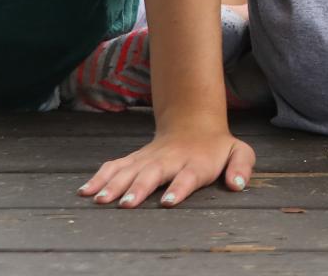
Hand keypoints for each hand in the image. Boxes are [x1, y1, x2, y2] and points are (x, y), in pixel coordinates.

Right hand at [78, 126, 254, 208]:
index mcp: (195, 162)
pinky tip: (85, 191)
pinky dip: (99, 177)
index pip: (188, 175)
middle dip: (139, 188)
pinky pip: (114, 166)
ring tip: (100, 200)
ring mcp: (149, 158)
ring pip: (129, 170)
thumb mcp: (239, 151)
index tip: (168, 201)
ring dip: (114, 184)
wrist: (194, 124)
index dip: (179, 187)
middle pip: (153, 174)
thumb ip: (242, 166)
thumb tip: (238, 185)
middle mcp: (169, 160)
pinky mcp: (134, 159)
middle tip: (125, 204)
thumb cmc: (217, 147)